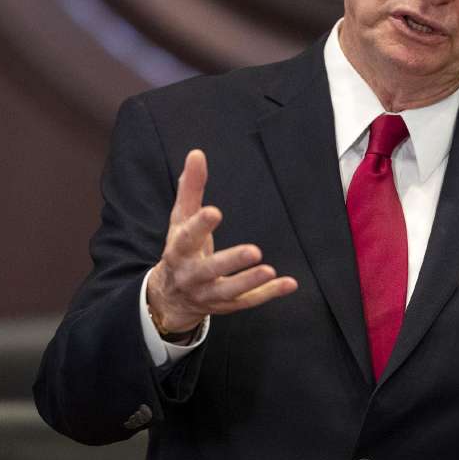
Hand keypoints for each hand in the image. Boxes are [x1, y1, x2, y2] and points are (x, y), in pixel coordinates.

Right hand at [146, 149, 298, 333]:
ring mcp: (209, 293)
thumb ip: (191, 188)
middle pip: (209, 269)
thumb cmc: (180, 248)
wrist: (170, 297)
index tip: (214, 212)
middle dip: (230, 261)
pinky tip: (289, 283)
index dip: (200, 225)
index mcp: (179, 250)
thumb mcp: (181, 219)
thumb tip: (197, 154)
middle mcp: (191, 275)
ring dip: (249, 281)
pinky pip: (248, 301)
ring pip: (229, 290)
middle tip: (253, 251)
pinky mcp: (226, 305)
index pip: (187, 237)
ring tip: (269, 270)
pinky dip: (268, 294)